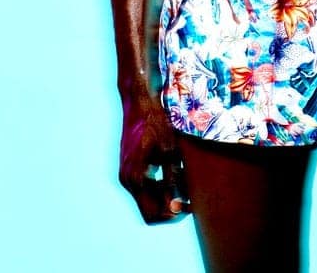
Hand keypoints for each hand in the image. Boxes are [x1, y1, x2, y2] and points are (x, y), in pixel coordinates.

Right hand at [119, 93, 190, 223]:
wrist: (139, 101)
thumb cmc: (155, 122)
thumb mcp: (169, 150)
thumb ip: (172, 178)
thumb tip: (178, 203)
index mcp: (134, 178)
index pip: (151, 214)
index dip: (171, 215)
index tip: (188, 206)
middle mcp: (127, 179)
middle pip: (149, 208)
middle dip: (170, 206)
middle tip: (190, 198)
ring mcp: (126, 172)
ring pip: (148, 196)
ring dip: (166, 195)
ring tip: (185, 182)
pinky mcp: (130, 165)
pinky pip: (146, 184)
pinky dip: (160, 184)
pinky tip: (175, 172)